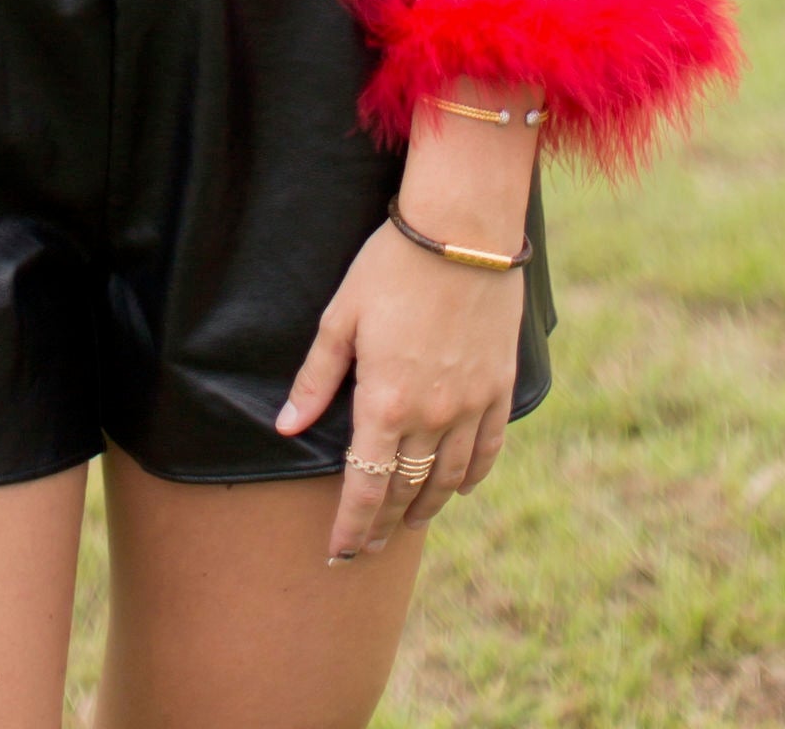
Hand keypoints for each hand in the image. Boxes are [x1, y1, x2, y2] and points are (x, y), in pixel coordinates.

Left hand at [275, 218, 521, 565]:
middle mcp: (431, 416)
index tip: (338, 553)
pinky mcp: (498, 389)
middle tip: (366, 548)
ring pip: (448, 479)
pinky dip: (471, 476)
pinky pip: (486, 450)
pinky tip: (458, 488)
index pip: (366, 486)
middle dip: (383, 524)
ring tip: (407, 523)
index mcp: (386, 402)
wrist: (463, 232)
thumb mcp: (341, 317)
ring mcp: (470, 406)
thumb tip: (286, 426)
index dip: (351, 526)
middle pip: (405, 490)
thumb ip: (317, 378)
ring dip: (425, 507)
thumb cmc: (392, 266)